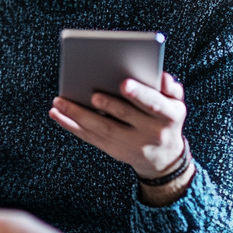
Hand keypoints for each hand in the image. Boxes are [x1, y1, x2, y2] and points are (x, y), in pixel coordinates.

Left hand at [50, 72, 188, 181]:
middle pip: (125, 118)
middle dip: (108, 105)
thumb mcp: (176, 103)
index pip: (154, 104)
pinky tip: (57, 113)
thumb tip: (161, 76)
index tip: (124, 83)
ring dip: (78, 115)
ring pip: (102, 129)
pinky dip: (71, 125)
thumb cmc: (166, 117)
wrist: (164, 156)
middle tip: (91, 93)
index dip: (139, 95)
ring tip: (59, 101)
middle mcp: (151, 132)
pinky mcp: (113, 150)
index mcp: (169, 116)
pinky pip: (90, 137)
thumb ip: (170, 87)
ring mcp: (131, 144)